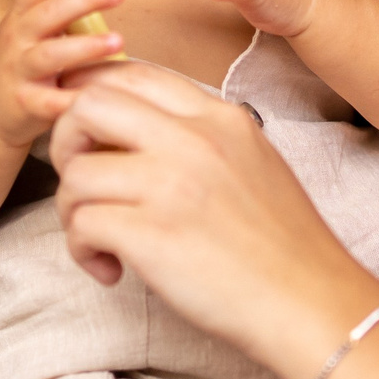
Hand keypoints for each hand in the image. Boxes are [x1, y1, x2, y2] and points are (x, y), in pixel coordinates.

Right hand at [0, 0, 124, 149]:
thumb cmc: (16, 64)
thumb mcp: (26, 31)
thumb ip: (56, 10)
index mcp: (19, 20)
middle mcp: (17, 42)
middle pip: (47, 16)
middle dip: (82, 1)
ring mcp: (20, 73)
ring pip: (50, 55)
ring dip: (84, 46)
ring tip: (116, 40)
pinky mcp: (27, 104)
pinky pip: (52, 101)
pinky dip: (74, 97)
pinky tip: (99, 92)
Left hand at [49, 60, 378, 378]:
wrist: (311, 304)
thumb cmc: (284, 245)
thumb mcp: (253, 162)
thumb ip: (201, 139)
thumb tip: (138, 136)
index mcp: (219, 117)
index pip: (131, 74)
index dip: (91, 98)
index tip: (88, 136)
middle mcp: (193, 140)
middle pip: (87, 107)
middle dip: (67, 144)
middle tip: (84, 184)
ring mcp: (170, 186)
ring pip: (76, 174)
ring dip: (73, 211)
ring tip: (100, 242)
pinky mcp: (151, 236)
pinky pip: (82, 226)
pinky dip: (83, 251)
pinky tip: (112, 270)